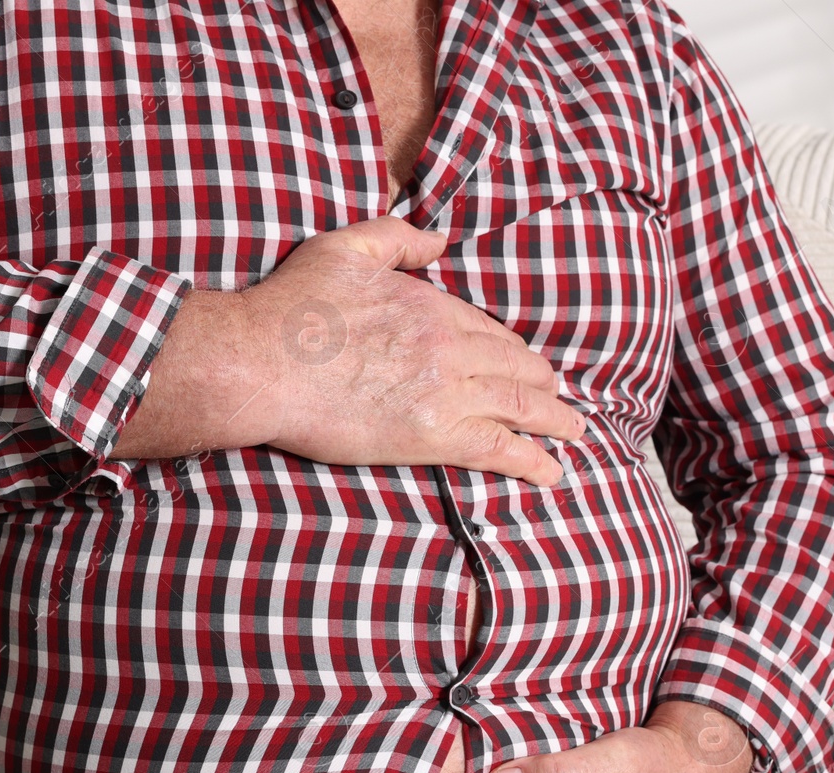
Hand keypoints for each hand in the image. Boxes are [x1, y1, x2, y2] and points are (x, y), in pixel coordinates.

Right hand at [115, 216, 585, 485]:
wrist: (260, 363)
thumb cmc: (290, 307)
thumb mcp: (345, 247)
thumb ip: (398, 238)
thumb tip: (440, 241)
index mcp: (431, 305)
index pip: (488, 328)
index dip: (510, 349)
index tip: (523, 362)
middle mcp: (450, 346)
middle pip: (516, 366)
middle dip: (543, 383)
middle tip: (559, 399)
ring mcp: (448, 392)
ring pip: (521, 405)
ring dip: (555, 420)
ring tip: (574, 432)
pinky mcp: (435, 436)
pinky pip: (502, 449)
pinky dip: (534, 460)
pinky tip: (553, 472)